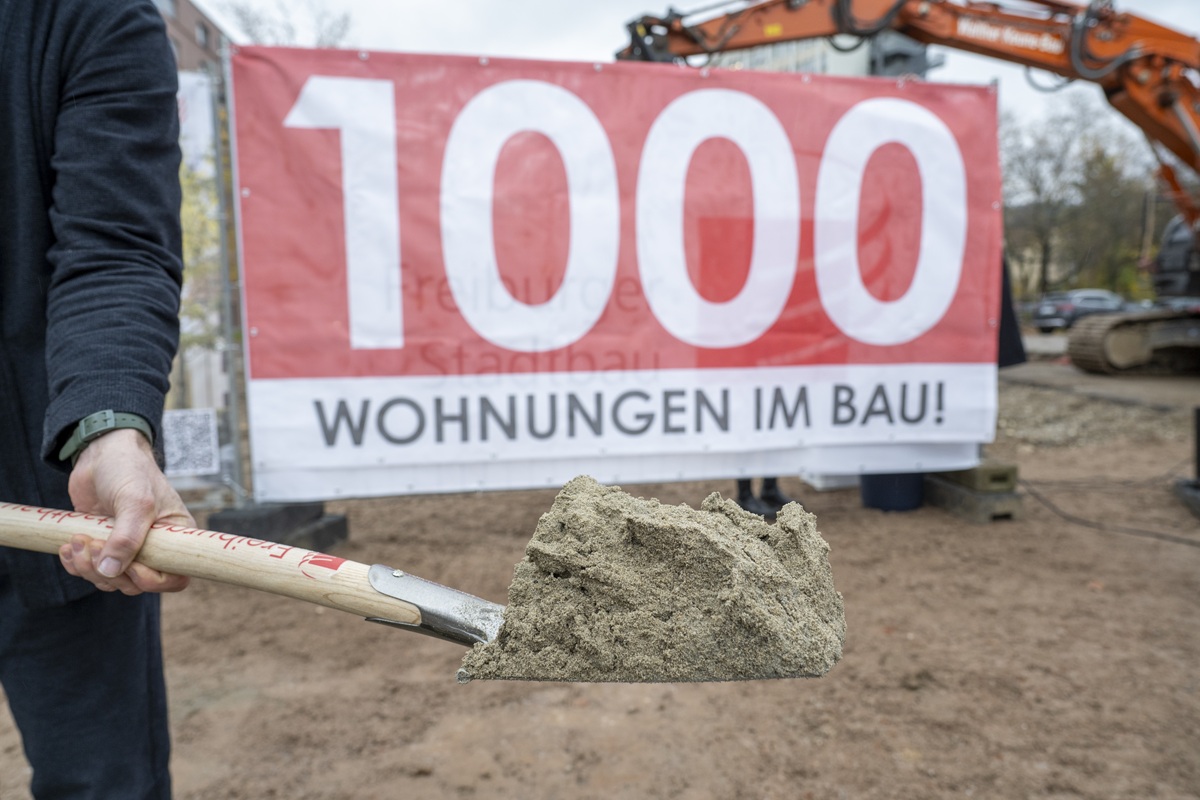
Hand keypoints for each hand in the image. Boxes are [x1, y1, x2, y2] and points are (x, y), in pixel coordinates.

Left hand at [57, 428, 191, 593]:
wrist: (101, 453)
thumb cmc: (129, 469)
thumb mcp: (135, 501)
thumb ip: (126, 538)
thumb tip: (110, 571)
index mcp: (174, 537)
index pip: (175, 577)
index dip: (153, 580)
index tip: (131, 566)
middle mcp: (153, 546)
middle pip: (136, 583)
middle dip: (110, 572)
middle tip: (91, 544)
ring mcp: (126, 548)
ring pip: (111, 580)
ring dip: (88, 568)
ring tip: (77, 541)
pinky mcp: (102, 545)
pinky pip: (91, 570)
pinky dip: (76, 564)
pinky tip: (68, 547)